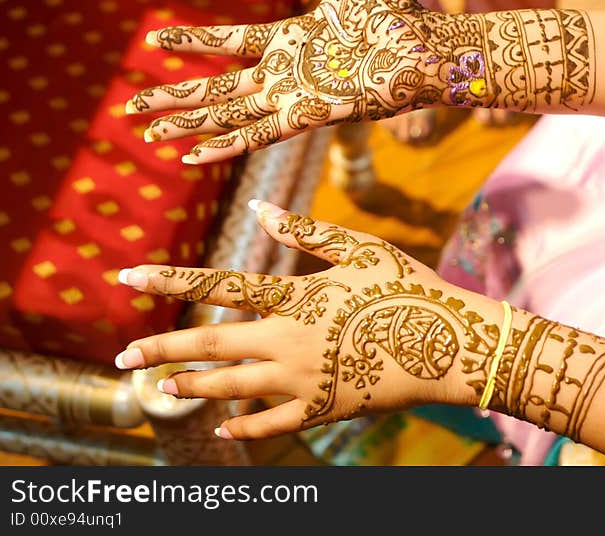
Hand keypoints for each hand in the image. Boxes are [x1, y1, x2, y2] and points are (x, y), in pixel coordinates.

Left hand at [114, 200, 504, 439]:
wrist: (448, 343)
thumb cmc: (407, 286)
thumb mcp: (361, 248)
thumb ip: (307, 232)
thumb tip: (258, 209)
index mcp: (296, 295)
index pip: (219, 284)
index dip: (171, 279)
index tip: (128, 276)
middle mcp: (289, 339)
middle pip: (211, 344)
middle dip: (162, 350)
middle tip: (122, 358)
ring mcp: (304, 378)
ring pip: (232, 387)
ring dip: (192, 386)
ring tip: (163, 387)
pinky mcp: (321, 408)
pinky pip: (271, 424)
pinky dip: (243, 427)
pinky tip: (221, 427)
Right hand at [128, 0, 491, 163]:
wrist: (425, 47)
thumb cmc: (394, 16)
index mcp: (291, 41)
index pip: (229, 44)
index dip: (194, 43)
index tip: (157, 39)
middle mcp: (286, 74)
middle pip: (217, 88)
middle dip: (175, 96)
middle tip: (132, 105)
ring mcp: (294, 97)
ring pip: (229, 115)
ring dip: (189, 124)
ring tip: (151, 131)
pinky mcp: (309, 117)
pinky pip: (258, 135)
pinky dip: (225, 145)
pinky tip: (194, 155)